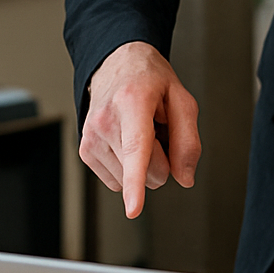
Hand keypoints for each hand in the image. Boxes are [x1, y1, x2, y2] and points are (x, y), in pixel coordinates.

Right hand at [80, 42, 200, 217]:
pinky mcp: (85, 150)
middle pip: (146, 172)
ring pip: (130, 180)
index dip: (136, 183)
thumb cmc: (149, 80)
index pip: (136, 149)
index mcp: (133, 102)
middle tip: (157, 131)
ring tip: (140, 132)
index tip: (133, 208)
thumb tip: (184, 177)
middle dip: (161, 161)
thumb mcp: (181, 98)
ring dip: (143, 164)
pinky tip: (126, 143)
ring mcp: (91, 136)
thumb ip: (188, 140)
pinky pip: (116, 181)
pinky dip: (127, 168)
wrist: (117, 64)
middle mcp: (106, 119)